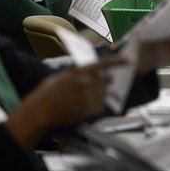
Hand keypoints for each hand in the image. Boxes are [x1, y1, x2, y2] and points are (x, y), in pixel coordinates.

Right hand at [6, 57, 127, 148]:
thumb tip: (91, 73)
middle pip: (106, 80)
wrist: (40, 111)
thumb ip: (78, 73)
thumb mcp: (62, 76)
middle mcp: (87, 82)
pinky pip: (100, 106)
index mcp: (79, 71)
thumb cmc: (47, 93)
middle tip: (93, 86)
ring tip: (82, 98)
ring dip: (98, 94)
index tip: (130, 59)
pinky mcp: (89, 109)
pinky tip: (83, 106)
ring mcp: (89, 96)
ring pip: (104, 93)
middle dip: (103, 82)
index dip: (118, 62)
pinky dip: (95, 106)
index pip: (104, 64)